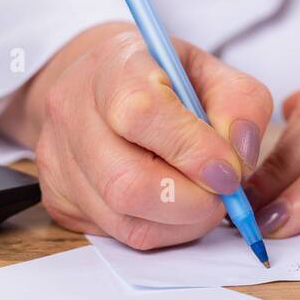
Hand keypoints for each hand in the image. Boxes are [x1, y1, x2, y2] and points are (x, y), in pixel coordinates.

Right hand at [0, 23, 272, 249]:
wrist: (101, 84)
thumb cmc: (162, 77)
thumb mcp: (210, 71)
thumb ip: (240, 104)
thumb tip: (240, 157)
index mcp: (113, 65)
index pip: (141, 114)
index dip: (191, 151)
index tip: (230, 171)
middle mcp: (73, 109)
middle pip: (126, 182)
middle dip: (191, 202)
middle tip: (223, 197)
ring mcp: (58, 157)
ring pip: (122, 218)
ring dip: (180, 222)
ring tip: (203, 200)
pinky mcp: (58, 196)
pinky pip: (115, 234)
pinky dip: (159, 230)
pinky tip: (172, 206)